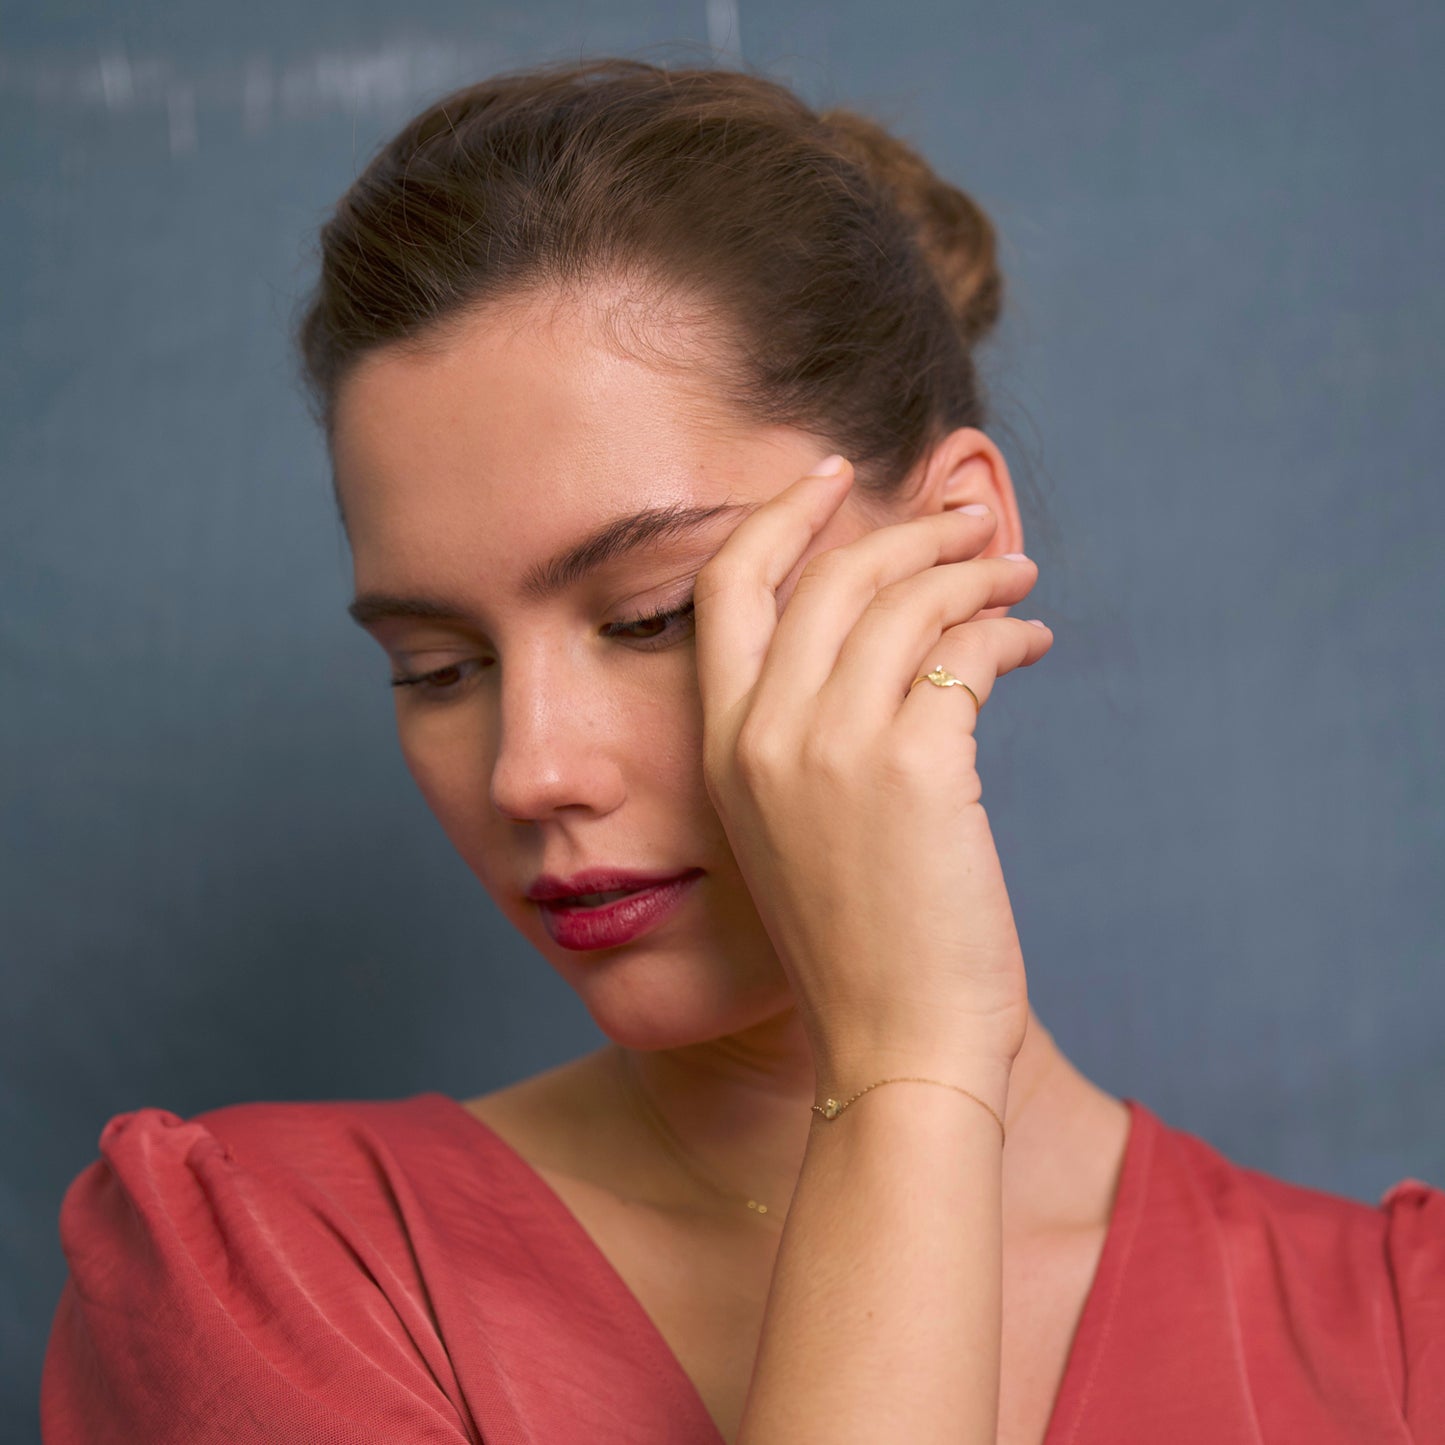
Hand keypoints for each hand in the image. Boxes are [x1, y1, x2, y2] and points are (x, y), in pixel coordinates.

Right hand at [692, 456, 1050, 1082]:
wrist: (893, 1044)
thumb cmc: (855, 942)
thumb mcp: (793, 828)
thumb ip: (810, 734)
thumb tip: (894, 640)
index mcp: (722, 745)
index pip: (729, 588)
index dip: (780, 516)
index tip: (832, 478)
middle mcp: (763, 732)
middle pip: (832, 574)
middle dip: (907, 528)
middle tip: (966, 518)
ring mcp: (832, 746)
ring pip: (907, 599)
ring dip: (973, 570)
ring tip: (1015, 576)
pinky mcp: (914, 764)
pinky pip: (968, 652)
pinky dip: (1007, 628)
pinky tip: (1031, 640)